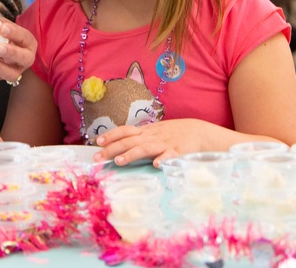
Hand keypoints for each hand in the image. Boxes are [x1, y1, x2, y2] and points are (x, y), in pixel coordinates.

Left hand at [93, 119, 211, 167]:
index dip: (111, 135)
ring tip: (119, 161)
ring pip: (145, 148)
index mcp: (146, 131)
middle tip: (97, 158)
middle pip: (129, 141)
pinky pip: (169, 156)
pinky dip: (163, 159)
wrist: (198, 132)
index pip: (125, 131)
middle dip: (112, 149)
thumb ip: (140, 138)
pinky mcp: (177, 152)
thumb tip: (121, 145)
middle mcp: (152, 136)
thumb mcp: (155, 133)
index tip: (97, 142)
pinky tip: (156, 165)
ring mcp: (164, 143)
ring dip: (131, 154)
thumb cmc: (174, 134)